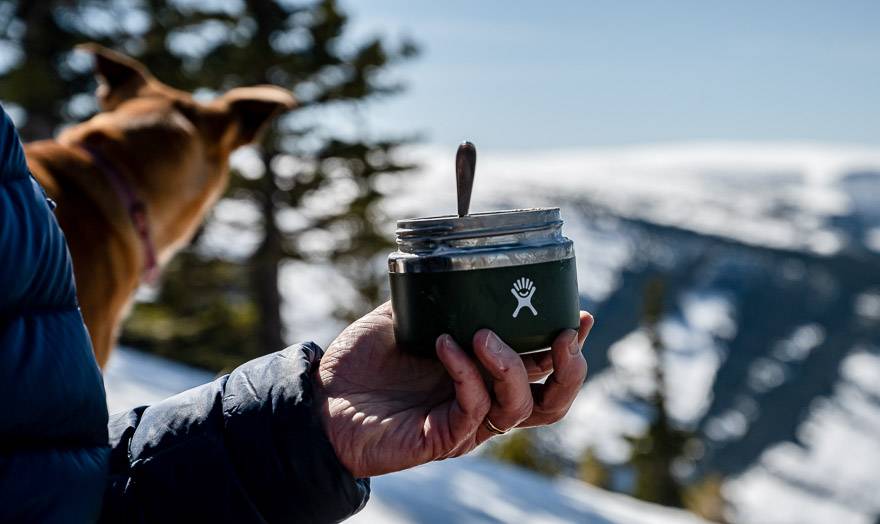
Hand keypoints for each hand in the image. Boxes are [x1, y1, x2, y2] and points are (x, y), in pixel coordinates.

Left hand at [313, 301, 592, 477]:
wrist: (320, 400)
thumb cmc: (361, 362)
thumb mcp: (403, 316)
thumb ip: (434, 297)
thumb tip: (457, 264)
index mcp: (484, 373)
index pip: (541, 366)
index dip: (568, 347)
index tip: (578, 314)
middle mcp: (484, 400)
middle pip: (550, 401)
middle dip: (569, 369)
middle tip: (563, 334)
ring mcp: (466, 422)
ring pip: (521, 409)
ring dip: (511, 365)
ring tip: (484, 333)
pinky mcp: (443, 439)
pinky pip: (474, 408)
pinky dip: (466, 373)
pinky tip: (445, 344)